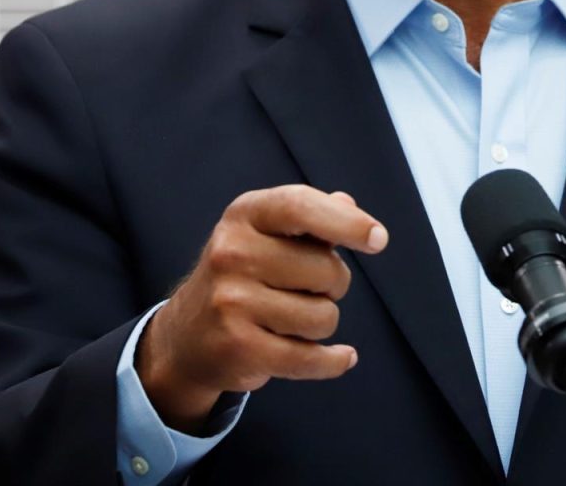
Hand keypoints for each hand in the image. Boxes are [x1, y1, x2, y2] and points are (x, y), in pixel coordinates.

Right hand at [135, 185, 387, 431]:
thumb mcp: (266, 231)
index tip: (378, 239)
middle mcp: (232, 253)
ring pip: (324, 317)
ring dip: (322, 322)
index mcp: (245, 214)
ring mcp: (231, 302)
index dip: (346, 222)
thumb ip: (311, 215)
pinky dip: (334, 361)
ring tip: (292, 318)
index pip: (300, 207)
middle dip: (333, 284)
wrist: (186, 336)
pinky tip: (341, 357)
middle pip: (328, 271)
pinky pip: (311, 358)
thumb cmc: (244, 274)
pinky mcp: (238, 348)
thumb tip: (349, 205)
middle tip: (306, 289)